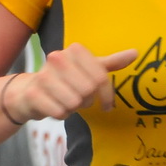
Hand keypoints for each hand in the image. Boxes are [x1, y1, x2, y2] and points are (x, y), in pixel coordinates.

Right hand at [7, 44, 138, 122]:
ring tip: (66, 101)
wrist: (29, 92)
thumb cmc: (64, 80)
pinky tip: (55, 107)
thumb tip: (136, 52)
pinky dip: (61, 114)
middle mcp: (57, 58)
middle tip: (80, 100)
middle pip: (88, 90)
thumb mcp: (88, 69)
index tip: (106, 104)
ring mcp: (44, 75)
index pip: (101, 77)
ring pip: (74, 102)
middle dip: (87, 101)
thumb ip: (111, 63)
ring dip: (73, 108)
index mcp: (74, 50)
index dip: (107, 95)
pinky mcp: (34, 94)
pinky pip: (60, 112)